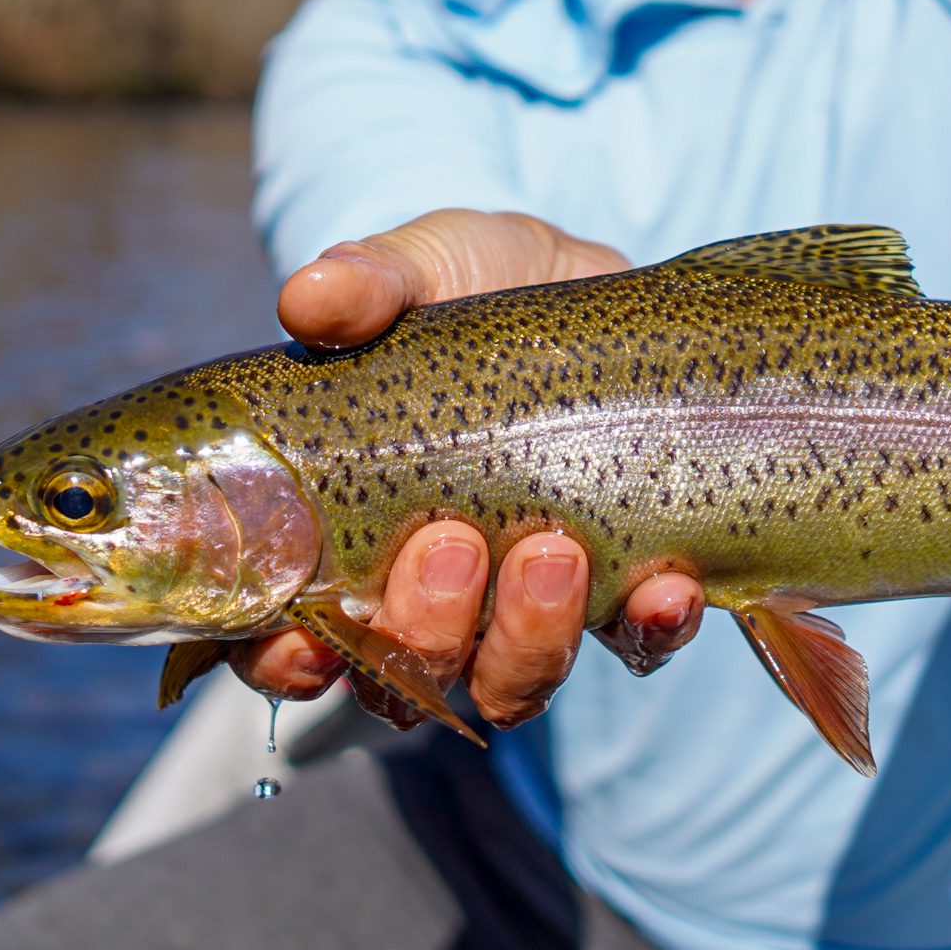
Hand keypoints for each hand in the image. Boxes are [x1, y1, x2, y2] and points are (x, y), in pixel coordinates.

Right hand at [229, 210, 706, 724]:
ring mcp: (531, 607)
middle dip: (423, 631)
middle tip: (449, 544)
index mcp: (350, 536)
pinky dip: (647, 630)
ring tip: (554, 554)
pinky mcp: (627, 593)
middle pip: (405, 677)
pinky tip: (661, 588)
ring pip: (512, 683)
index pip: (292, 642)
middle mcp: (434, 595)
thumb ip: (370, 283)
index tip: (307, 640)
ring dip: (528, 640)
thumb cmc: (479, 288)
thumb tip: (310, 296)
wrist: (602, 283)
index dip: (289, 664)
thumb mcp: (426, 265)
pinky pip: (638, 649)